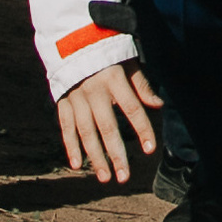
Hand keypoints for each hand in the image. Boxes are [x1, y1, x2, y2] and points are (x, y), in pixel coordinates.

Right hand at [56, 60, 159, 184]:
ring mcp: (76, 98)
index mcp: (114, 79)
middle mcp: (94, 91)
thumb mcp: (129, 64)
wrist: (75, 43)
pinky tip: (78, 166)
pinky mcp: (62, 103)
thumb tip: (159, 105)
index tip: (150, 150)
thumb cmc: (110, 55)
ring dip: (95, 157)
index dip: (142, 129)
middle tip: (124, 177)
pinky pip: (66, 128)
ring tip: (105, 177)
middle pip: (107, 127)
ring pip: (86, 132)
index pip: (132, 108)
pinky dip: (70, 147)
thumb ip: (141, 86)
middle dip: (116, 153)